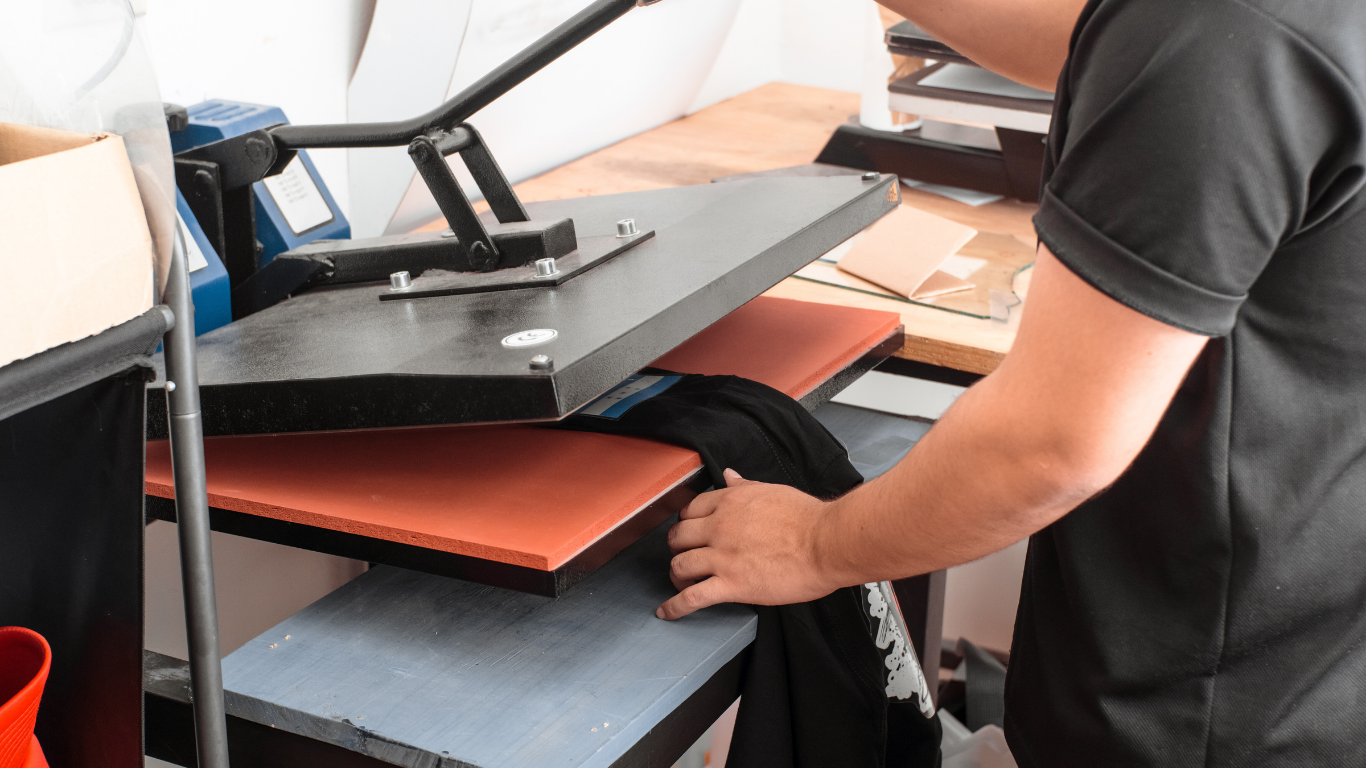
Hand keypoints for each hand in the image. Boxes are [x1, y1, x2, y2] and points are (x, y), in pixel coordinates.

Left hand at [657, 468, 839, 619]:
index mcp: (729, 503)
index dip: (686, 524)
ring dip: (676, 576)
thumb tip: (729, 476)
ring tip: (681, 582)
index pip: (689, 511)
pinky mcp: (731, 585)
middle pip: (678, 538)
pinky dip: (674, 607)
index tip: (690, 532)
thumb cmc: (808, 519)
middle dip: (677, 548)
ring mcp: (722, 557)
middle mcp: (719, 527)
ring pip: (679, 566)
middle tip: (684, 555)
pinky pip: (692, 597)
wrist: (827, 543)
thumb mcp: (772, 492)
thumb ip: (744, 486)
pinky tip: (667, 612)